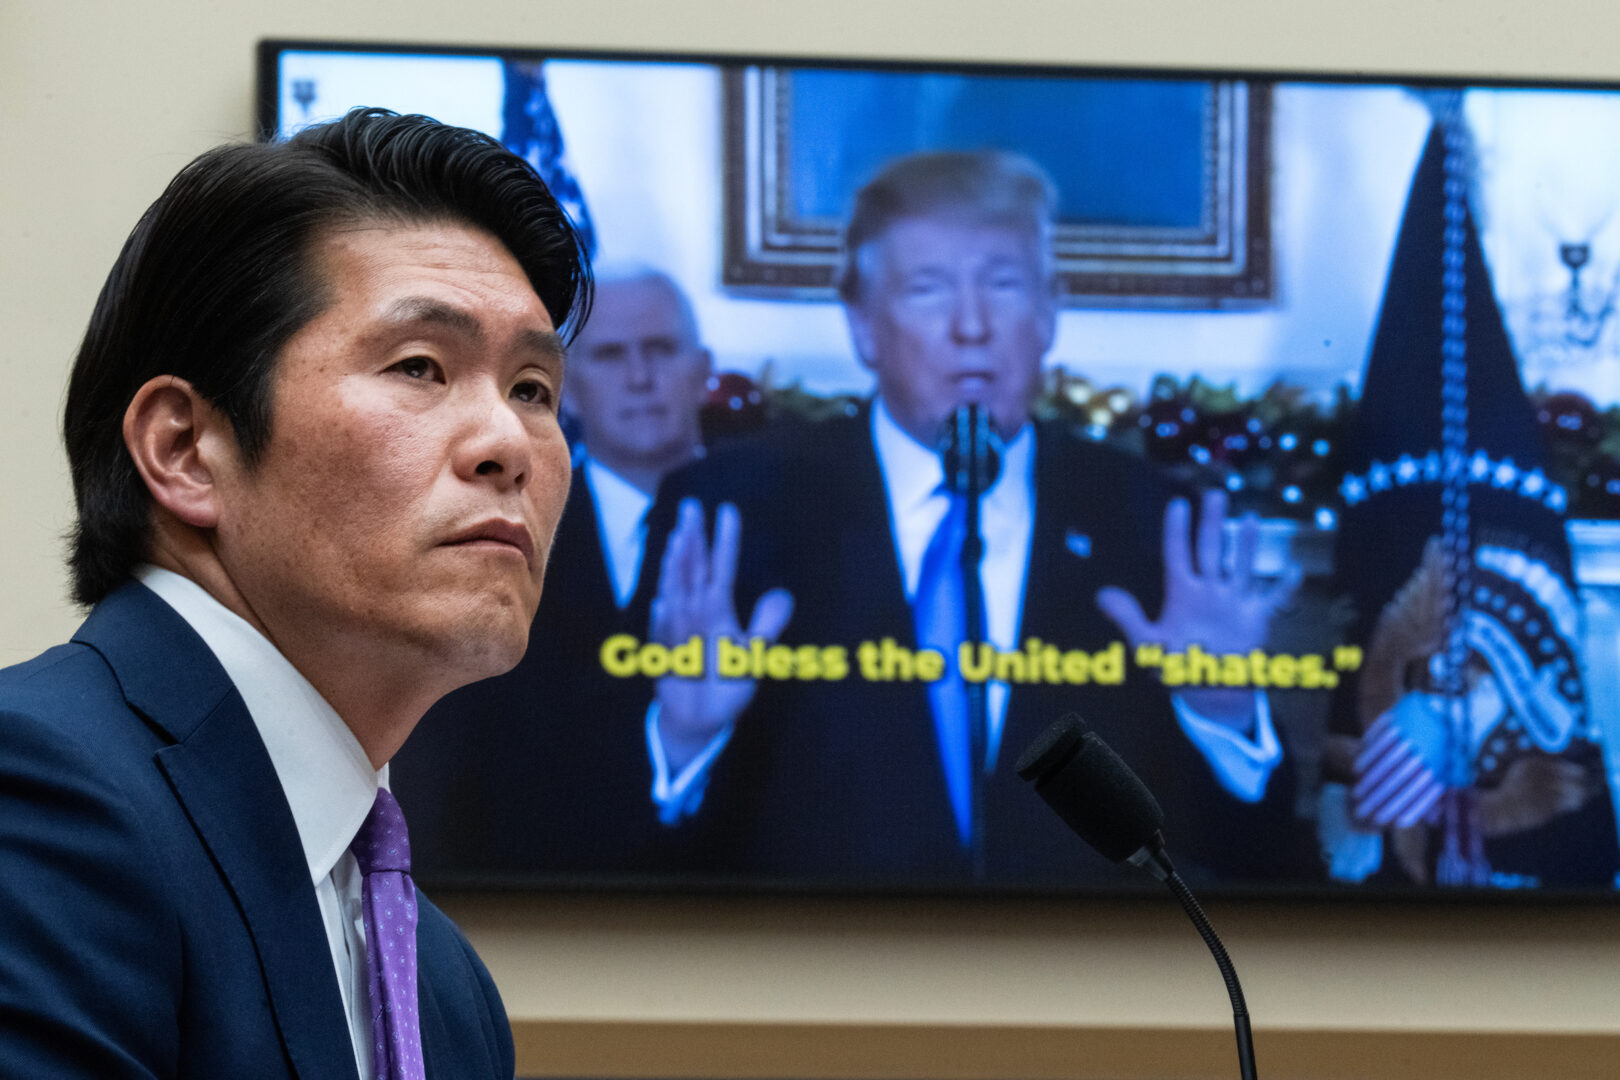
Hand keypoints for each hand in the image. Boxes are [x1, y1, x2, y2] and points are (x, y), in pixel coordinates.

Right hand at [649, 498, 792, 772]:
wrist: (702, 720)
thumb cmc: (725, 683)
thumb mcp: (754, 654)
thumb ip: (767, 625)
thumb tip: (784, 595)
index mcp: (718, 610)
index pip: (722, 568)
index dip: (725, 540)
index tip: (727, 510)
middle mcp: (696, 614)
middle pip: (693, 571)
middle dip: (692, 540)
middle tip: (691, 507)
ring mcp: (679, 633)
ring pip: (676, 595)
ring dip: (676, 571)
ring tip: (679, 543)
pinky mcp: (668, 658)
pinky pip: (666, 639)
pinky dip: (664, 623)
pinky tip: (664, 604)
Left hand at [1097, 489, 1298, 727]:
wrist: (1209, 692)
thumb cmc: (1177, 667)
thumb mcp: (1148, 645)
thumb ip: (1128, 618)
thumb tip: (1101, 594)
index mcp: (1182, 594)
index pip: (1177, 554)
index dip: (1176, 530)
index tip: (1177, 504)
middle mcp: (1209, 591)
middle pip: (1210, 550)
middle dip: (1212, 523)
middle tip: (1214, 494)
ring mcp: (1233, 602)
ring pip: (1241, 565)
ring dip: (1246, 544)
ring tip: (1250, 517)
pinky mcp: (1255, 618)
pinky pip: (1273, 599)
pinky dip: (1285, 586)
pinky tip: (1295, 569)